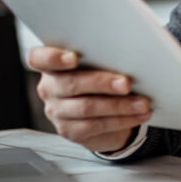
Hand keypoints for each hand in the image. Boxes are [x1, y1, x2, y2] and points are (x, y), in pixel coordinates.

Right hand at [28, 46, 151, 152]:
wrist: (106, 110)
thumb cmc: (104, 76)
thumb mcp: (102, 62)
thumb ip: (105, 55)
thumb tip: (132, 51)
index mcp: (52, 65)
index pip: (38, 58)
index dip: (53, 58)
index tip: (74, 58)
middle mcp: (49, 88)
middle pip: (70, 83)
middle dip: (102, 82)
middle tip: (126, 83)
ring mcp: (57, 111)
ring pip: (87, 107)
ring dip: (119, 105)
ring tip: (142, 103)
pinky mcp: (69, 130)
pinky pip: (96, 125)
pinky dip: (122, 120)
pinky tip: (139, 115)